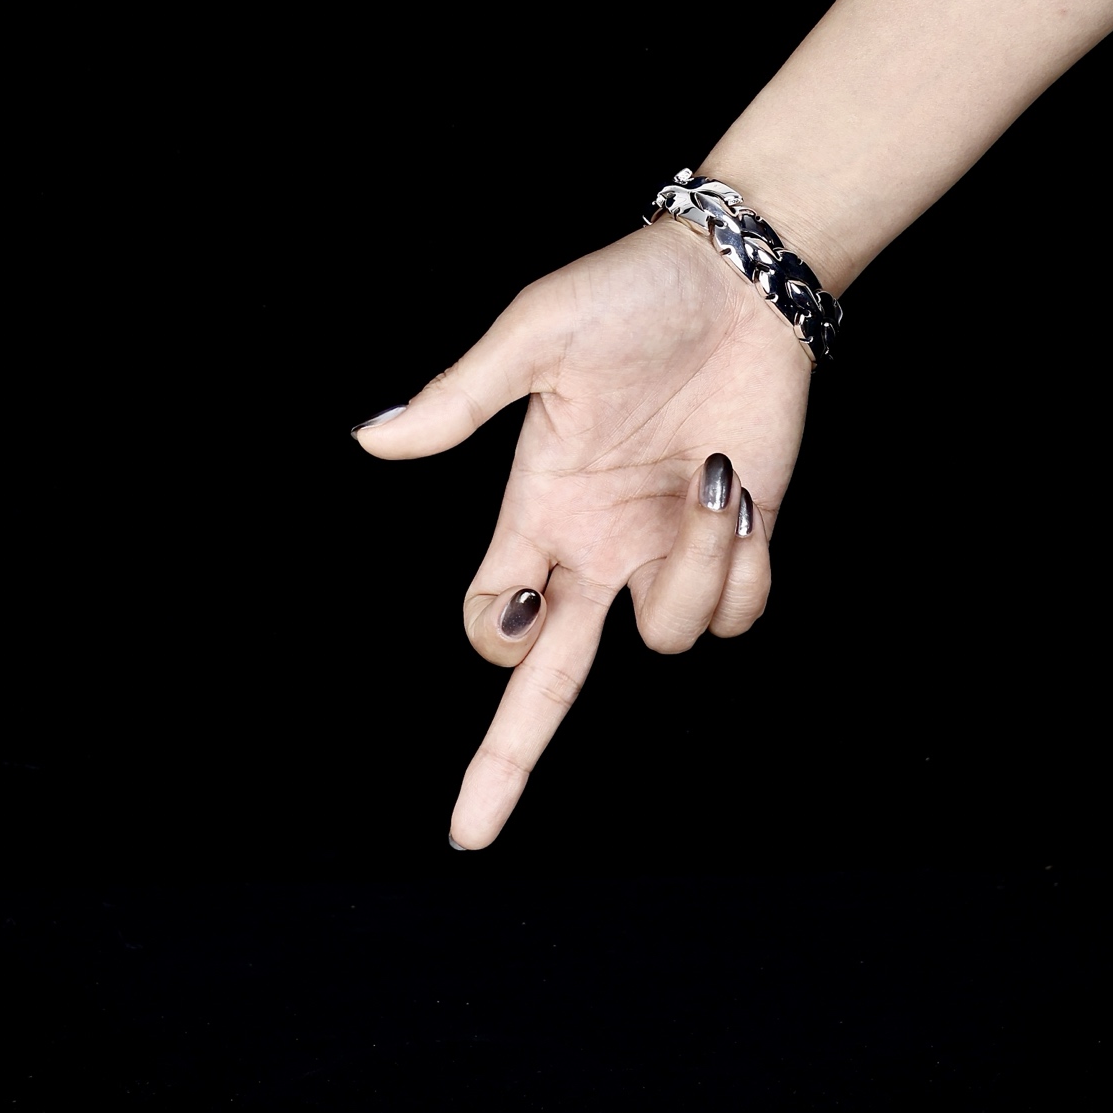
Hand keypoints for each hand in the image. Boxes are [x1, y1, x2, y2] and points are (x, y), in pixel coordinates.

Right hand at [351, 214, 813, 848]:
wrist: (740, 278)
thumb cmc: (629, 296)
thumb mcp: (536, 336)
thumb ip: (462, 397)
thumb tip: (369, 440)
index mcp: (540, 507)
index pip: (493, 613)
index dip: (492, 638)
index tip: (509, 625)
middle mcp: (597, 546)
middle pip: (545, 681)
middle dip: (505, 758)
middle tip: (469, 833)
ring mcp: (665, 551)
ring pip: (668, 637)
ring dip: (694, 565)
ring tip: (710, 471)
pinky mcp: (737, 542)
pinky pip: (736, 613)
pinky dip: (743, 566)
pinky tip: (740, 495)